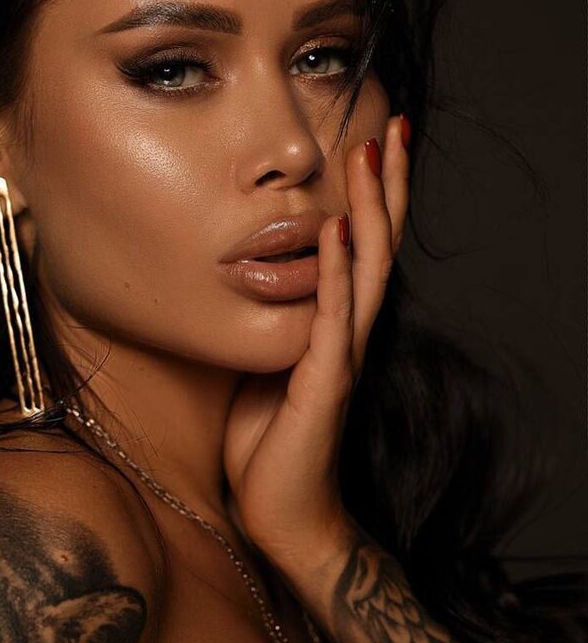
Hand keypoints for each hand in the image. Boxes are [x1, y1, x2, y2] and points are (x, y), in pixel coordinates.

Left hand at [223, 113, 410, 571]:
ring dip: (370, 209)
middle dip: (387, 187)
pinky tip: (337, 228)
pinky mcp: (325, 380)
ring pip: (369, 267)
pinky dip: (338, 269)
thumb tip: (247, 274)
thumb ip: (272, 319)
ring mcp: (343, 354)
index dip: (374, 199)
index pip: (365, 249)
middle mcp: (351, 332)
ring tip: (370, 155)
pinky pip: (334, 315)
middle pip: (380, 245)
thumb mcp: (265, 362)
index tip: (374, 143)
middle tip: (395, 129)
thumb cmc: (270, 440)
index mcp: (337, 325)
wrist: (283, 513)